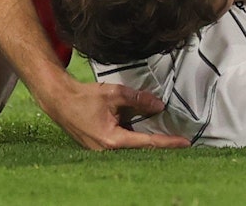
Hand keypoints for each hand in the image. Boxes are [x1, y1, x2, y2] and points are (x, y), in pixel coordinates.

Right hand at [42, 77, 189, 150]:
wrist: (60, 101)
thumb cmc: (85, 97)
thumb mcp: (115, 94)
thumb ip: (138, 100)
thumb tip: (159, 106)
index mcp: (112, 140)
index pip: (147, 143)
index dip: (168, 142)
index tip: (185, 143)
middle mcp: (107, 150)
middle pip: (141, 148)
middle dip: (160, 144)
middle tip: (181, 141)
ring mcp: (102, 151)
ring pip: (131, 146)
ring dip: (146, 139)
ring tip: (167, 135)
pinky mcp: (100, 146)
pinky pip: (122, 143)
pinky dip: (134, 136)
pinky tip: (144, 130)